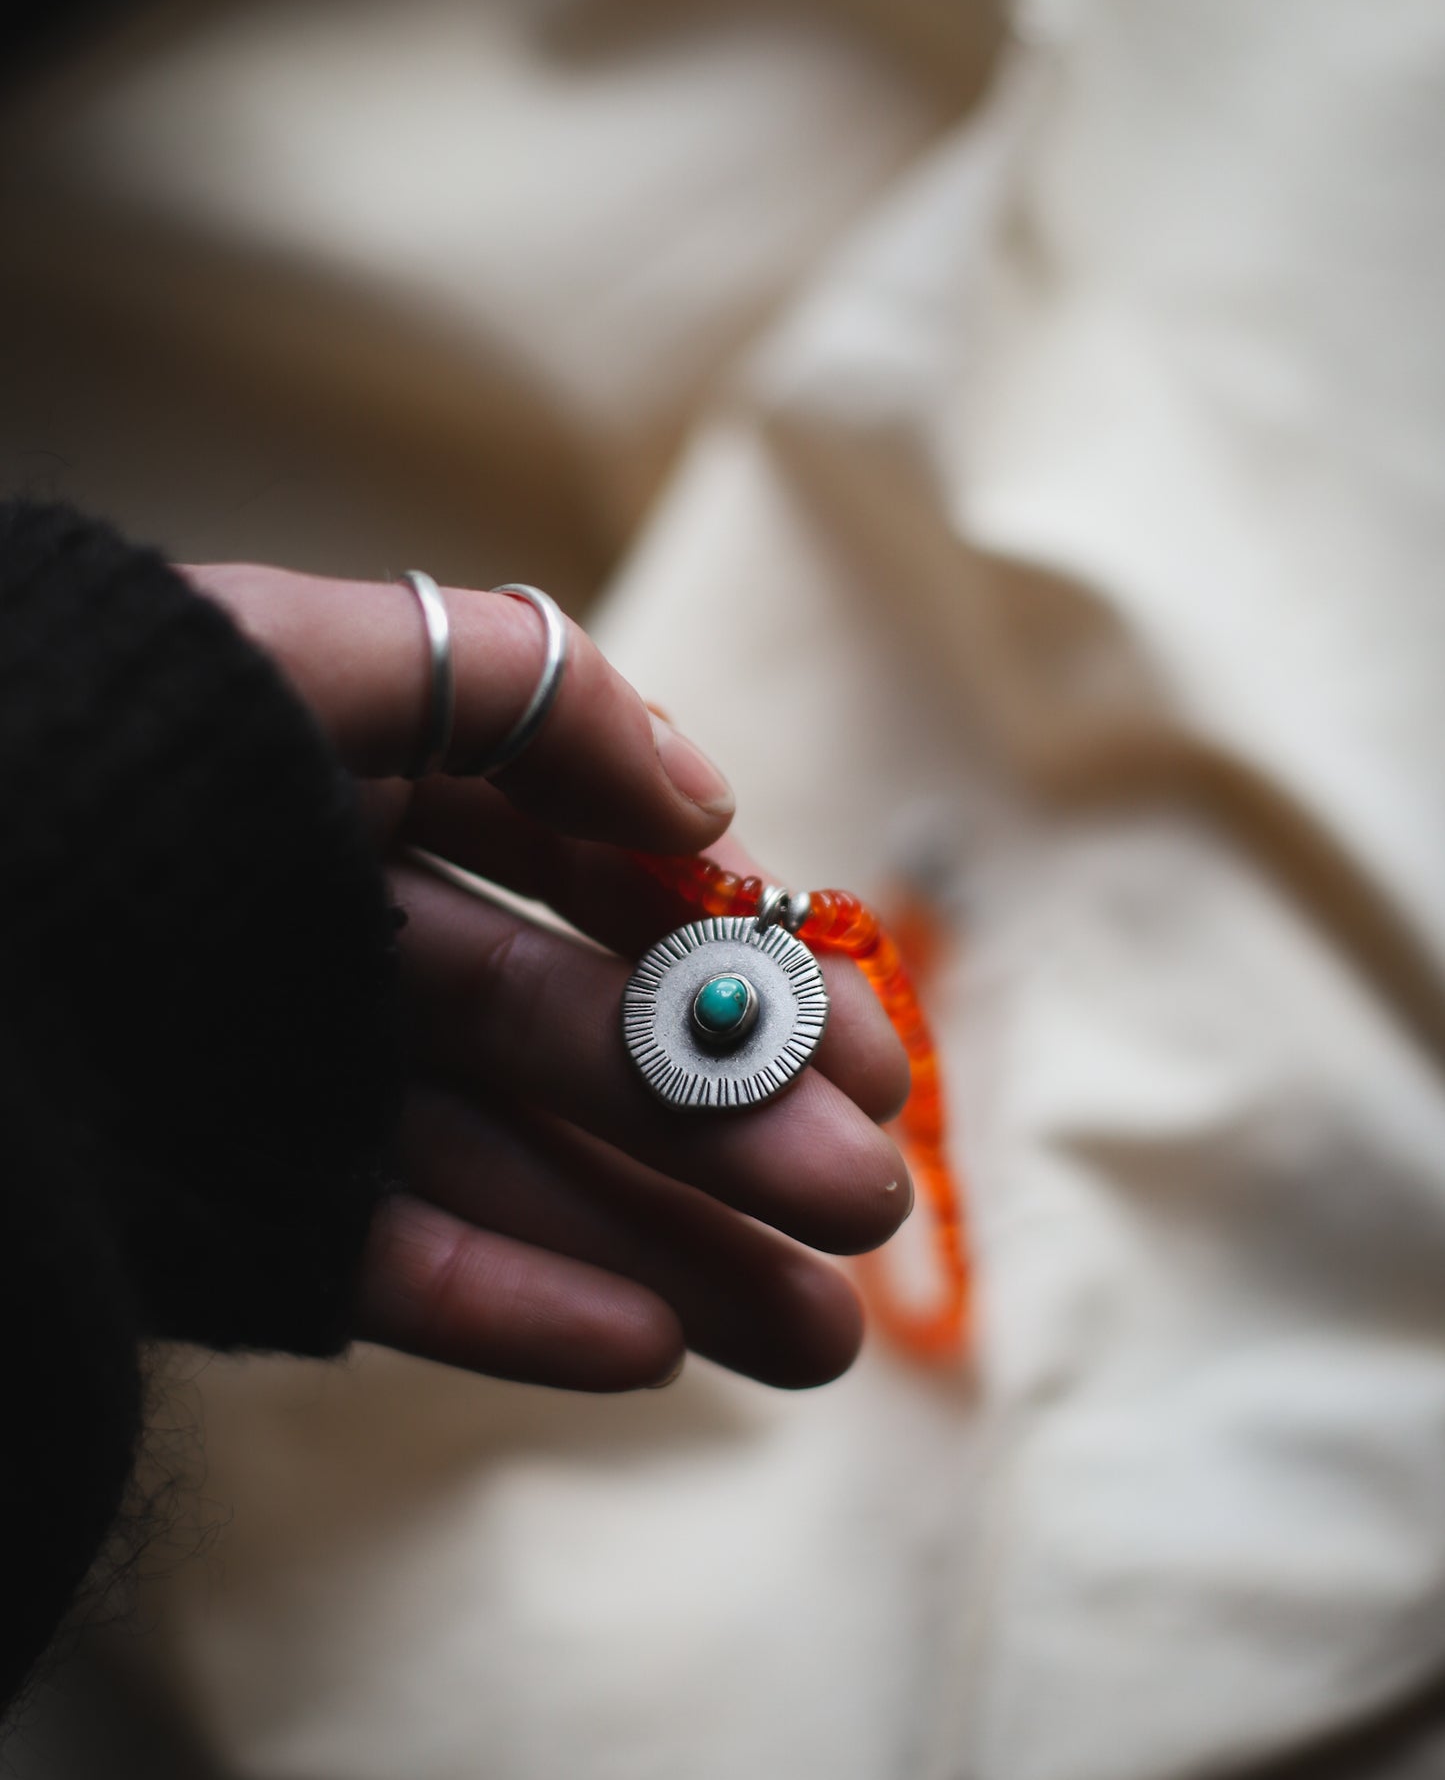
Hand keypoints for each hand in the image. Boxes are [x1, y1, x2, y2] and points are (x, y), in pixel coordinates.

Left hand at [188, 565, 911, 1390]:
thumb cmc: (94, 743)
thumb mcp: (303, 651)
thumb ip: (517, 685)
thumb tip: (706, 788)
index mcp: (383, 799)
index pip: (600, 888)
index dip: (742, 967)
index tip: (862, 1043)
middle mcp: (357, 943)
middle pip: (585, 1048)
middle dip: (734, 1130)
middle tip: (874, 1210)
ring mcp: (302, 1078)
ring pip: (515, 1173)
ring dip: (666, 1250)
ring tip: (818, 1335)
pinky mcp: (235, 1201)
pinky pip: (387, 1260)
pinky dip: (511, 1305)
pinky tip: (647, 1346)